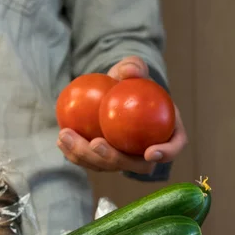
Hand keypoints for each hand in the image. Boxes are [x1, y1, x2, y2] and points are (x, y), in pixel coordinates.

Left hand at [57, 56, 187, 173]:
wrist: (113, 95)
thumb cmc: (129, 82)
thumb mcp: (133, 70)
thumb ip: (134, 68)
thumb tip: (128, 71)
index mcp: (166, 132)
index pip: (173, 147)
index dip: (165, 153)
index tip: (149, 152)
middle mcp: (147, 152)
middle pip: (134, 165)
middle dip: (112, 158)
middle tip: (95, 143)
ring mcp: (124, 160)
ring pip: (107, 166)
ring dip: (85, 156)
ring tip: (65, 136)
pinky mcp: (103, 161)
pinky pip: (89, 161)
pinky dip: (73, 153)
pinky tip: (60, 139)